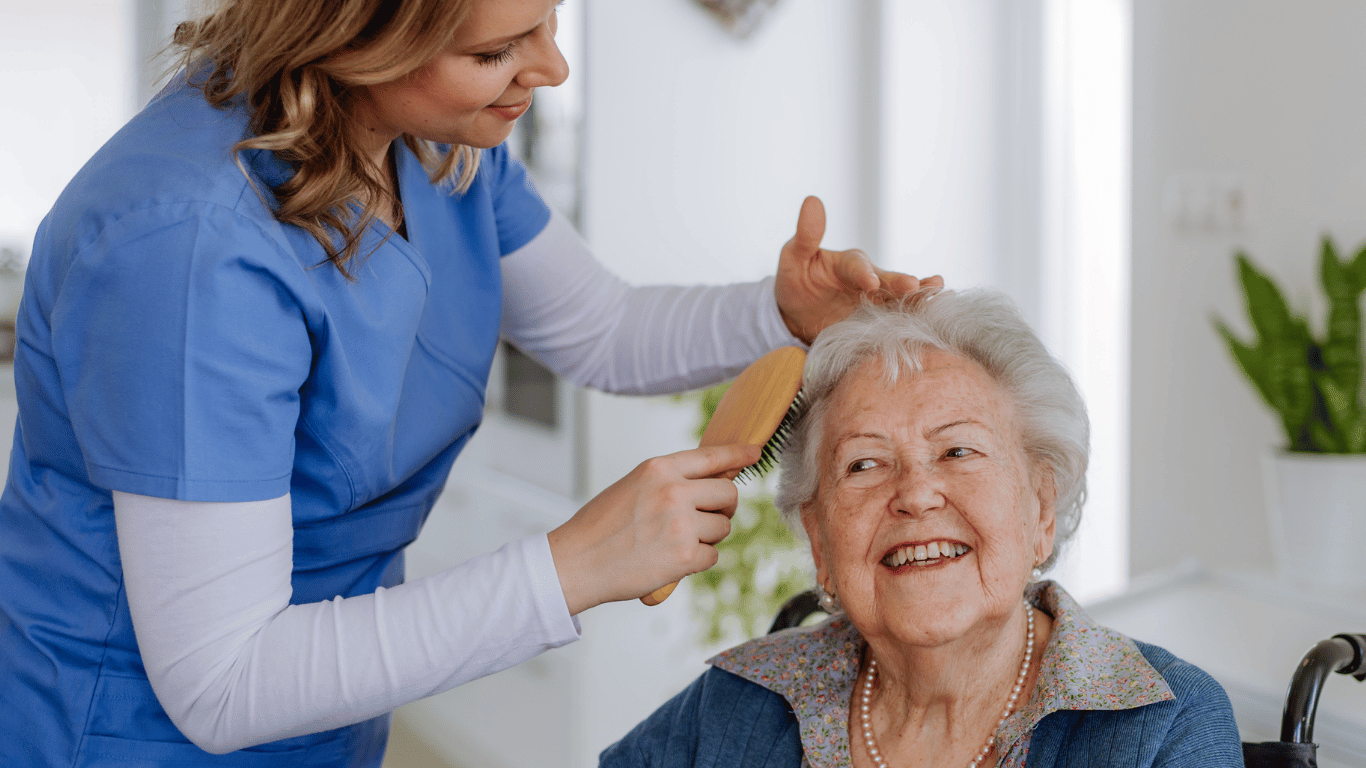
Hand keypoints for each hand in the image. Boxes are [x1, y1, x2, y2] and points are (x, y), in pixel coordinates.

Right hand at [547, 443, 760, 615]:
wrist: (576, 562)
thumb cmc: (600, 527)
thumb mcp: (632, 487)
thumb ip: (669, 481)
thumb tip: (710, 483)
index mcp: (658, 468)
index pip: (711, 456)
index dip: (737, 454)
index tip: (754, 453)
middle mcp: (673, 491)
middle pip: (728, 494)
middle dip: (723, 508)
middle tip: (706, 519)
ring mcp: (681, 523)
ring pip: (723, 527)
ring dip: (708, 537)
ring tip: (675, 542)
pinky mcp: (685, 555)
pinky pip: (712, 556)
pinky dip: (697, 561)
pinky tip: (670, 560)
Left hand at [774, 196, 943, 343]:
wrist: (799, 313)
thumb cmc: (797, 279)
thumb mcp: (794, 257)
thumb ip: (806, 235)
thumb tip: (812, 200)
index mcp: (850, 263)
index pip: (858, 266)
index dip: (864, 273)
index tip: (870, 282)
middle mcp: (870, 280)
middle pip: (888, 281)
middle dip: (901, 284)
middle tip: (915, 286)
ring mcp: (877, 302)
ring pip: (901, 300)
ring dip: (920, 298)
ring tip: (942, 295)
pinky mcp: (878, 324)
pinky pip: (898, 321)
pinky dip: (916, 320)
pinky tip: (937, 318)